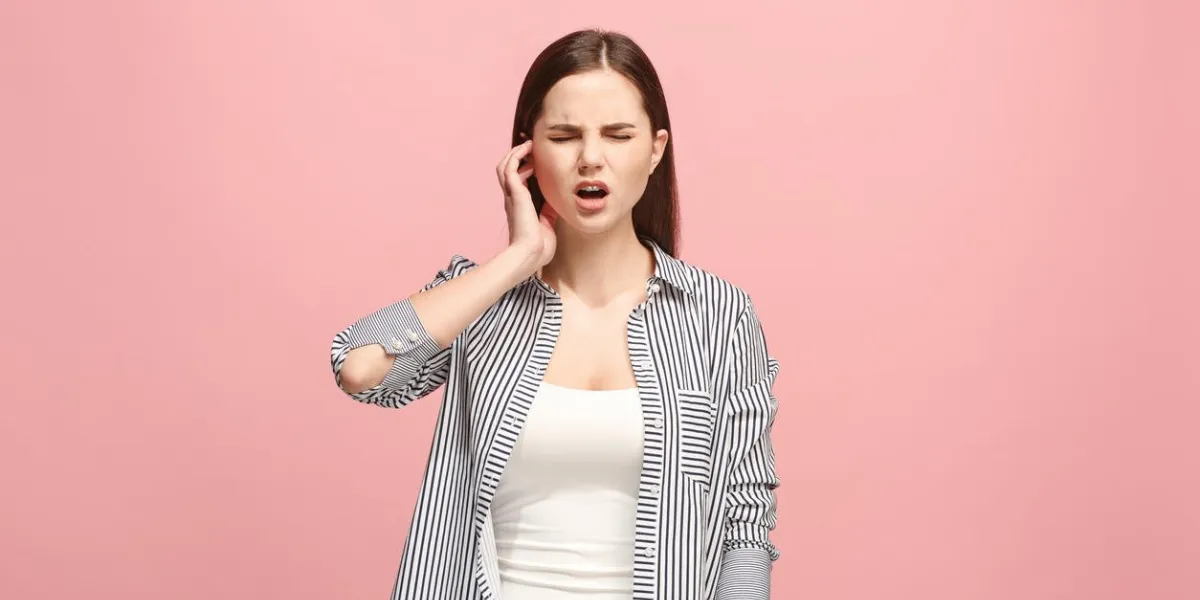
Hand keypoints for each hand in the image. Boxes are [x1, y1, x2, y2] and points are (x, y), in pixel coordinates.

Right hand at [497, 140, 556, 269]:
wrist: (531, 255)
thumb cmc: (538, 248)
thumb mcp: (548, 224)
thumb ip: (549, 211)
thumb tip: (557, 200)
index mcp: (519, 206)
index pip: (516, 181)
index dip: (523, 167)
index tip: (534, 159)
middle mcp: (512, 199)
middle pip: (506, 170)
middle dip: (516, 156)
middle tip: (530, 147)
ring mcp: (511, 196)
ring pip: (504, 166)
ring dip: (515, 153)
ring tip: (528, 145)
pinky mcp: (514, 193)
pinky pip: (510, 168)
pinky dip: (517, 156)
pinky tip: (528, 151)